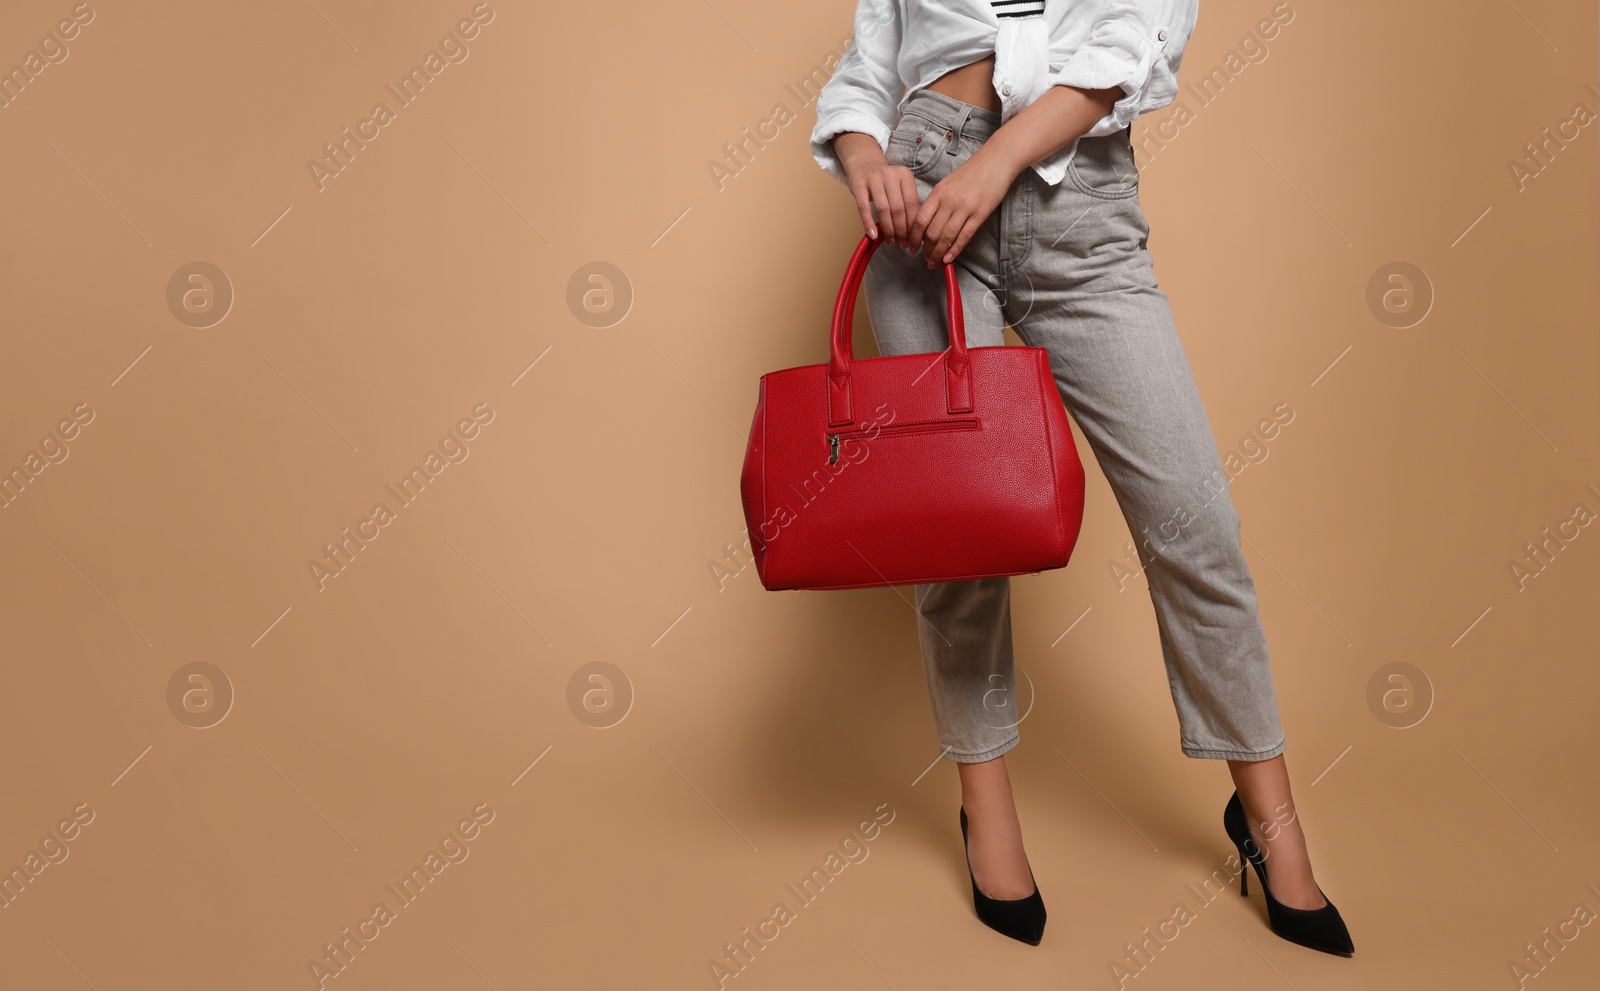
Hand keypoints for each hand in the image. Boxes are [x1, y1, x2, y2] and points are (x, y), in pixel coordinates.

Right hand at [835, 132, 921, 247]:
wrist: (864, 163)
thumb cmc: (885, 180)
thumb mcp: (900, 185)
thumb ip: (907, 202)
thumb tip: (915, 231)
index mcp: (905, 175)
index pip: (912, 203)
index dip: (914, 223)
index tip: (914, 239)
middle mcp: (890, 175)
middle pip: (898, 208)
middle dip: (902, 229)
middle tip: (903, 243)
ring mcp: (873, 179)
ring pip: (883, 209)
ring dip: (888, 229)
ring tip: (891, 241)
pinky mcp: (859, 185)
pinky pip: (864, 208)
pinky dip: (868, 223)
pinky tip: (873, 235)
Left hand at [908, 146, 1017, 267]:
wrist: (996, 161)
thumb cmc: (972, 172)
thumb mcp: (948, 182)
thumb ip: (938, 201)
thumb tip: (928, 223)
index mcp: (938, 192)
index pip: (920, 220)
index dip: (914, 238)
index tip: (911, 248)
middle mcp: (949, 201)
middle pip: (931, 231)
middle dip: (926, 249)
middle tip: (924, 259)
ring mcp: (965, 208)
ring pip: (946, 236)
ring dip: (938, 253)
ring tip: (935, 262)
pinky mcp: (980, 214)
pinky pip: (964, 236)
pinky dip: (955, 250)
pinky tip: (948, 259)